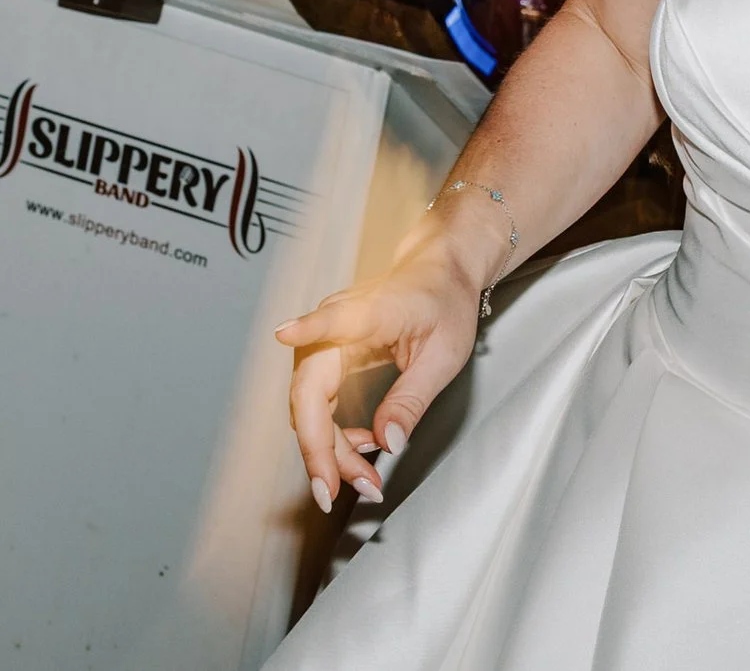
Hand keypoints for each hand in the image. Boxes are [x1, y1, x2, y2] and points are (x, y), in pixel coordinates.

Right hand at [271, 236, 485, 514]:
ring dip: (330, 449)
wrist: (440, 274)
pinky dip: (335, 434)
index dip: (310, 328)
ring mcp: (325, 342)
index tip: (287, 333)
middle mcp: (337, 324)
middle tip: (337, 492)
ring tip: (364, 481)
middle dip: (320, 448)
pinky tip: (361, 450)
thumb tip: (388, 442)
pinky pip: (320, 404)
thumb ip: (413, 397)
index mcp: (371, 311)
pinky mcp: (327, 359)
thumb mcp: (445, 354)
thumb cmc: (445, 303)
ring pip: (312, 407)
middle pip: (311, 392)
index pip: (334, 319)